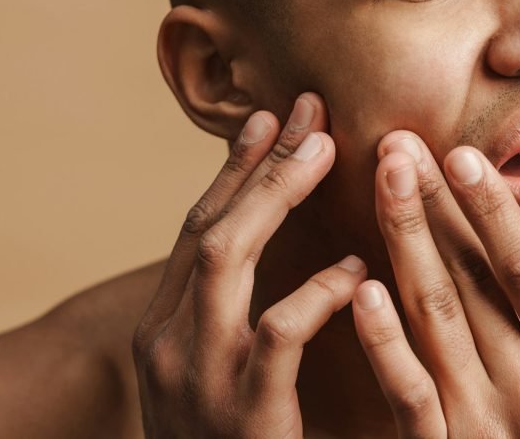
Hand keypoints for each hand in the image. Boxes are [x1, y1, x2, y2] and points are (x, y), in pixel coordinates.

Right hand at [132, 94, 365, 438]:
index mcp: (165, 332)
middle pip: (209, 227)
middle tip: (308, 109)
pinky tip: (354, 267)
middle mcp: (166, 345)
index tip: (269, 118)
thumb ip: (239, 319)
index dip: (233, 171)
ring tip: (325, 151)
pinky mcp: (241, 415)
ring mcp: (195, 379)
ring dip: (276, 196)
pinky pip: (279, 333)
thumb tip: (278, 251)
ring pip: (227, 260)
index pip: (197, 231)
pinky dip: (317, 291)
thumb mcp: (219, 378)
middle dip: (258, 163)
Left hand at [352, 132, 519, 437]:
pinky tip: (360, 287)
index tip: (463, 157)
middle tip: (398, 142)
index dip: (496, 213)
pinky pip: (408, 394)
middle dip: (431, 206)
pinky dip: (383, 341)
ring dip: (402, 244)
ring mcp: (481, 426)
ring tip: (379, 183)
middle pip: (472, 281)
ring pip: (435, 318)